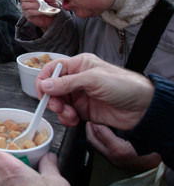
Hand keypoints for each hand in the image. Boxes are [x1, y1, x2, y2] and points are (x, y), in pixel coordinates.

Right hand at [17, 0, 57, 32]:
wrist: (55, 15)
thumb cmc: (51, 4)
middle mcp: (25, 1)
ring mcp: (26, 9)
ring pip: (25, 5)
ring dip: (35, 4)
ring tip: (43, 4)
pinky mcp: (28, 16)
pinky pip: (30, 12)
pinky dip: (37, 11)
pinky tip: (43, 10)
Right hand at [35, 53, 154, 129]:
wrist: (143, 108)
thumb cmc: (124, 86)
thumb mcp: (93, 80)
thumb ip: (67, 83)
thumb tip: (45, 85)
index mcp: (79, 65)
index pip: (53, 69)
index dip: (44, 80)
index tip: (42, 92)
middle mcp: (77, 80)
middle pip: (52, 88)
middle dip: (52, 99)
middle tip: (58, 106)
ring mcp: (79, 96)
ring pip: (58, 103)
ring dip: (60, 111)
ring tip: (70, 114)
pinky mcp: (83, 110)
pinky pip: (66, 115)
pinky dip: (66, 119)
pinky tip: (74, 119)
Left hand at [86, 122, 160, 171]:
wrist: (159, 165)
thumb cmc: (154, 150)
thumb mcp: (139, 135)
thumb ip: (124, 127)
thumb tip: (111, 117)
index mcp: (119, 150)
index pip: (100, 132)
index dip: (96, 121)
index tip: (94, 114)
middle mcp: (114, 158)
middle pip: (92, 141)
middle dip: (89, 129)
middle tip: (88, 119)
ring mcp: (114, 162)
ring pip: (96, 147)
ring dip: (93, 135)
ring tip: (94, 125)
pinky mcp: (116, 163)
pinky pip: (102, 150)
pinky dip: (99, 141)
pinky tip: (102, 134)